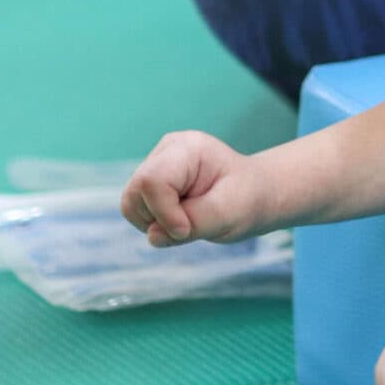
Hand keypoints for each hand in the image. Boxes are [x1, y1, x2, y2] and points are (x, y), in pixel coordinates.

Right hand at [120, 131, 271, 245]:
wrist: (254, 194)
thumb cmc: (247, 199)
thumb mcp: (230, 213)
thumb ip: (193, 223)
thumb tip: (152, 235)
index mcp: (189, 148)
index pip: (152, 180)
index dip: (163, 213)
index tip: (186, 230)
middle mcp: (167, 150)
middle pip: (135, 192)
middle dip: (159, 219)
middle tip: (192, 224)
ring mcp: (156, 164)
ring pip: (130, 203)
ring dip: (156, 223)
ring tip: (190, 218)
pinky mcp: (151, 181)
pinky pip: (135, 210)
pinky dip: (155, 222)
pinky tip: (183, 216)